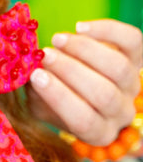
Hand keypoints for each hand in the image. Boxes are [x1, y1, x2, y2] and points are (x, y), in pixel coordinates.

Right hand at [27, 20, 142, 145]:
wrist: (81, 87)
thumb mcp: (42, 107)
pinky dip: (106, 30)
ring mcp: (133, 86)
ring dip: (84, 50)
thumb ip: (36, 94)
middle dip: (71, 71)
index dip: (60, 97)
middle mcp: (121, 113)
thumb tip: (30, 72)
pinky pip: (132, 41)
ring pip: (119, 68)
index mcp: (98, 133)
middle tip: (45, 56)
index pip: (83, 120)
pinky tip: (79, 27)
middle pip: (103, 94)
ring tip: (57, 40)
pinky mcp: (139, 59)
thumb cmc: (59, 101)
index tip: (36, 76)